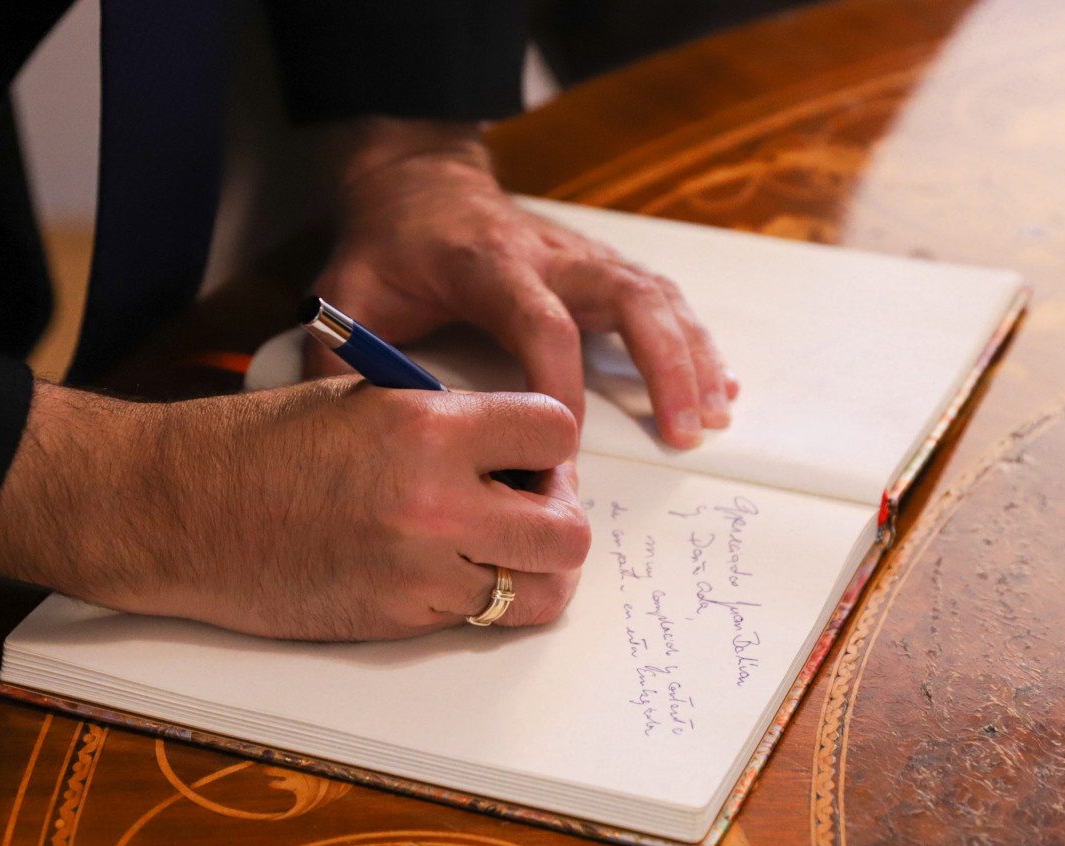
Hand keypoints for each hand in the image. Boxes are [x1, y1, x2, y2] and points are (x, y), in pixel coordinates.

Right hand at [0, 380, 591, 637]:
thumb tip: (510, 449)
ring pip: (538, 591)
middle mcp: (434, 501)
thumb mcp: (361, 399)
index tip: (533, 450)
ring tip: (497, 547)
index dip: (549, 442)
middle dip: (557, 514)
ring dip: (529, 570)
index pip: (555, 432)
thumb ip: (444, 422)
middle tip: (528, 504)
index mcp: (426, 426)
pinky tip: (444, 569)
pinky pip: (478, 617)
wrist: (176, 510)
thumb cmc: (257, 444)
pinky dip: (477, 598)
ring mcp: (417, 572)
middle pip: (569, 529)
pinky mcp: (396, 621)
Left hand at [306, 119, 737, 449]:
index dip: (560, 382)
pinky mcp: (601, 266)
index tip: (565, 444)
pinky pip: (661, 300)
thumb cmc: (387, 247)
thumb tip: (353, 440)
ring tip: (714, 417)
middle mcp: (550, 255)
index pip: (539, 321)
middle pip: (626, 299)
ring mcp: (583, 257)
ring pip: (656, 296)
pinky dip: (695, 342)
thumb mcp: (346, 295)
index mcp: (488, 264)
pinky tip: (722, 384)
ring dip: (691, 356)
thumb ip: (342, 363)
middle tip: (685, 431)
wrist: (418, 182)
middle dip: (663, 365)